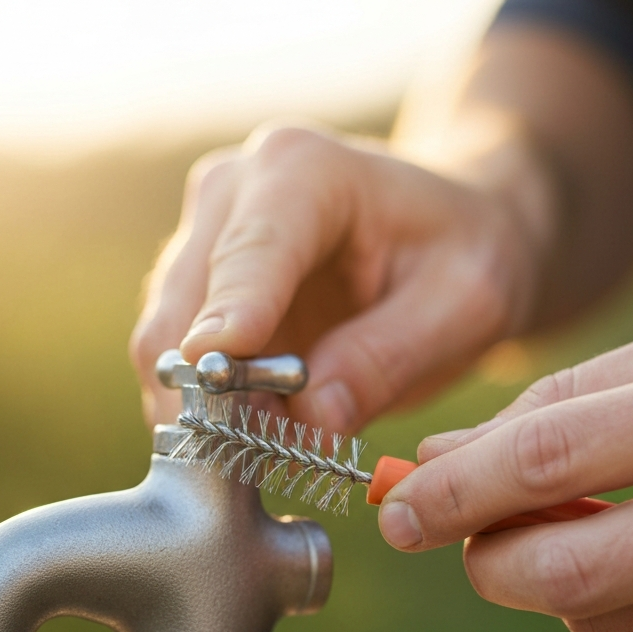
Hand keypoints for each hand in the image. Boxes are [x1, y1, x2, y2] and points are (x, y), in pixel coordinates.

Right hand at [129, 125, 542, 428]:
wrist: (454, 235)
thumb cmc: (467, 256)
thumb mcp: (464, 306)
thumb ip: (386, 360)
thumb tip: (307, 424)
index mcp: (305, 172)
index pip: (251, 253)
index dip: (232, 320)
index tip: (217, 379)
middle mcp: (234, 192)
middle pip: (183, 305)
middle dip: (209, 391)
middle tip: (251, 459)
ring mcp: (206, 238)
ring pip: (165, 341)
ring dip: (200, 408)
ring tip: (259, 456)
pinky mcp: (199, 287)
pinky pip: (177, 361)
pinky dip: (204, 407)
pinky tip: (251, 437)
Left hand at [378, 310, 632, 631]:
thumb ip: (573, 398)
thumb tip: (449, 451)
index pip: (549, 459)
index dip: (452, 491)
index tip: (399, 507)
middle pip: (562, 570)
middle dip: (487, 557)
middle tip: (470, 532)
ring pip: (601, 623)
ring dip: (562, 580)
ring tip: (598, 526)